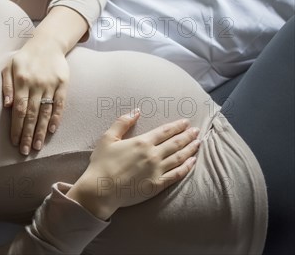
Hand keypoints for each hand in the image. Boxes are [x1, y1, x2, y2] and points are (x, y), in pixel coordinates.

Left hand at [2, 41, 69, 155]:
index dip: (17, 127)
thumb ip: (6, 85)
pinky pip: (59, 104)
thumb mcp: (8, 66)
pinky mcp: (63, 84)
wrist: (47, 43)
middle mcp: (36, 84)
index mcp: (21, 80)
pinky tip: (51, 130)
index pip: (19, 109)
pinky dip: (56, 118)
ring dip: (41, 130)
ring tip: (37, 146)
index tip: (15, 141)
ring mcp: (50, 84)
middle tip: (25, 151)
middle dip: (28, 134)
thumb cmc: (24, 58)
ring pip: (45, 112)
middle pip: (31, 114)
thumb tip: (7, 105)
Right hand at [67, 109, 199, 219]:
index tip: (186, 122)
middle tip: (197, 131)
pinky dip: (187, 167)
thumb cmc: (102, 163)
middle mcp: (153, 155)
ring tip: (199, 143)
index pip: (164, 131)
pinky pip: (177, 174)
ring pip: (179, 157)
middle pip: (175, 143)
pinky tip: (193, 162)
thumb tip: (136, 111)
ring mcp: (157, 171)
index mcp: (142, 142)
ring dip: (190, 149)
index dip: (176, 126)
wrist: (101, 189)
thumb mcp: (108, 137)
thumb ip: (122, 122)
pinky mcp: (157, 185)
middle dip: (188, 136)